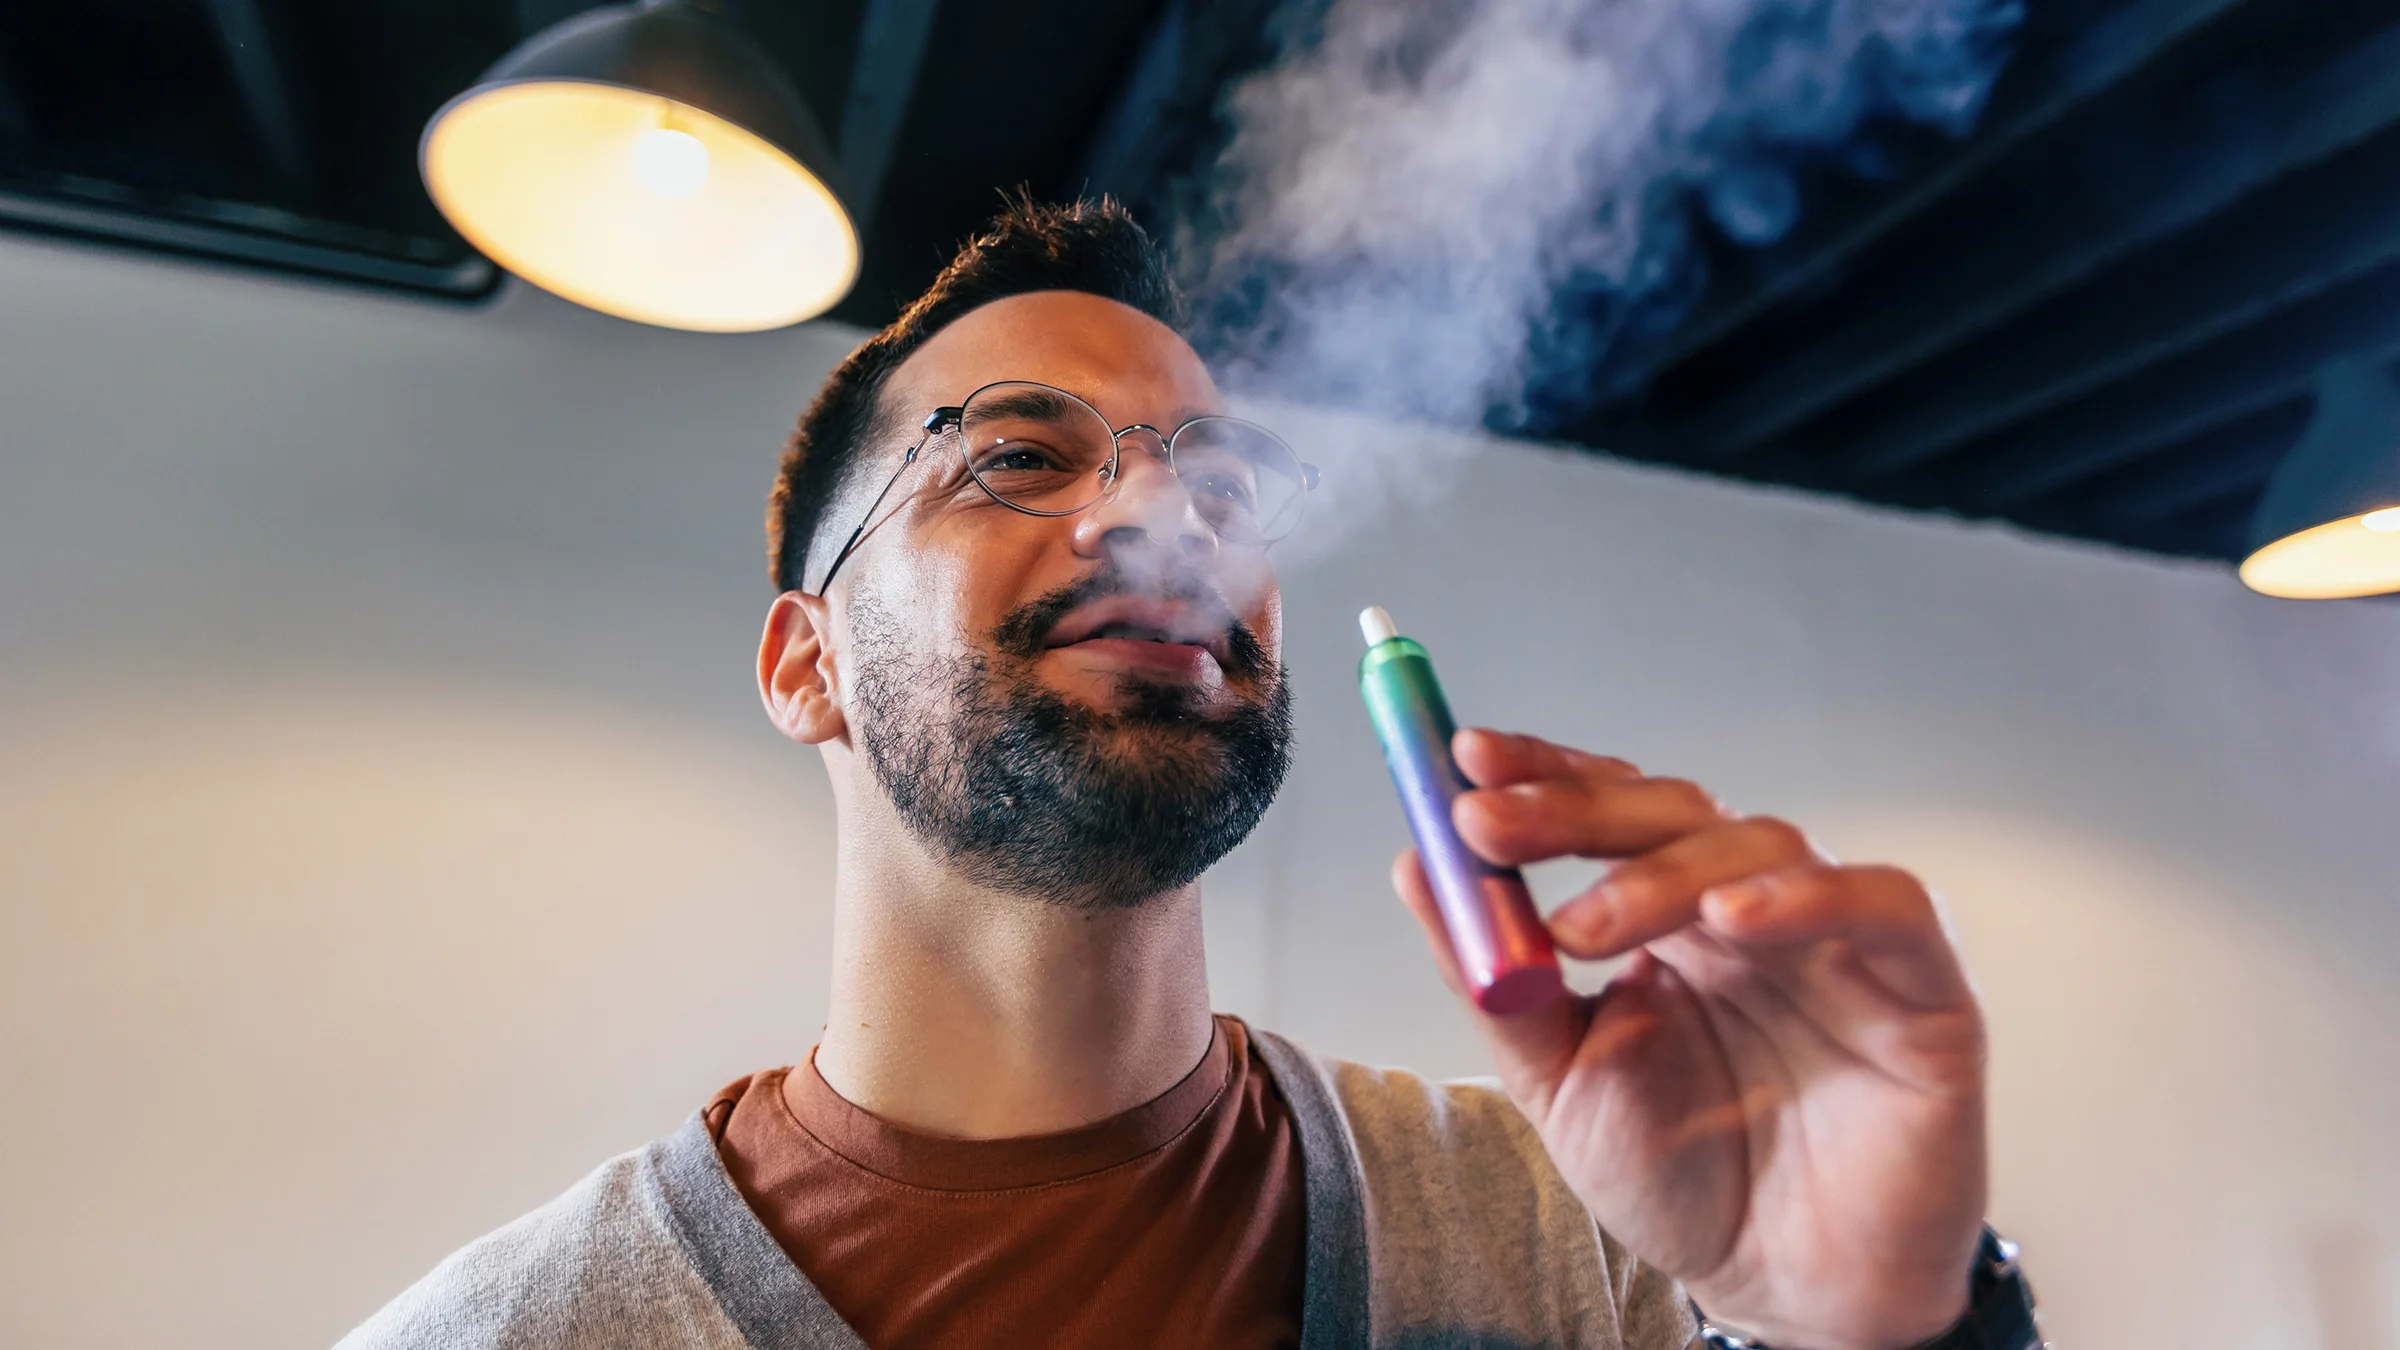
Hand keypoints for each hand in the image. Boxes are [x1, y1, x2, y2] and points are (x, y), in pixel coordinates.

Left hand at [1391, 729, 1987, 1349]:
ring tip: (1584, 925)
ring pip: (1765, 845)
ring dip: (1663, 872)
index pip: (1613, 813)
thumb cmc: (1682, 1182)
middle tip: (1489, 822)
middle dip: (1576, 810)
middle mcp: (1755, 913)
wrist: (1782, 1292)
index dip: (1546, 775)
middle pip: (1677, 812)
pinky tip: (1733, 919)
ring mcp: (1840, 941)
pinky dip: (1811, 896)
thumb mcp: (1559, 1082)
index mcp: (1673, 921)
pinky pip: (1886, 903)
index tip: (1464, 760)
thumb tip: (1416, 870)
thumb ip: (1497, 981)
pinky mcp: (1924, 988)